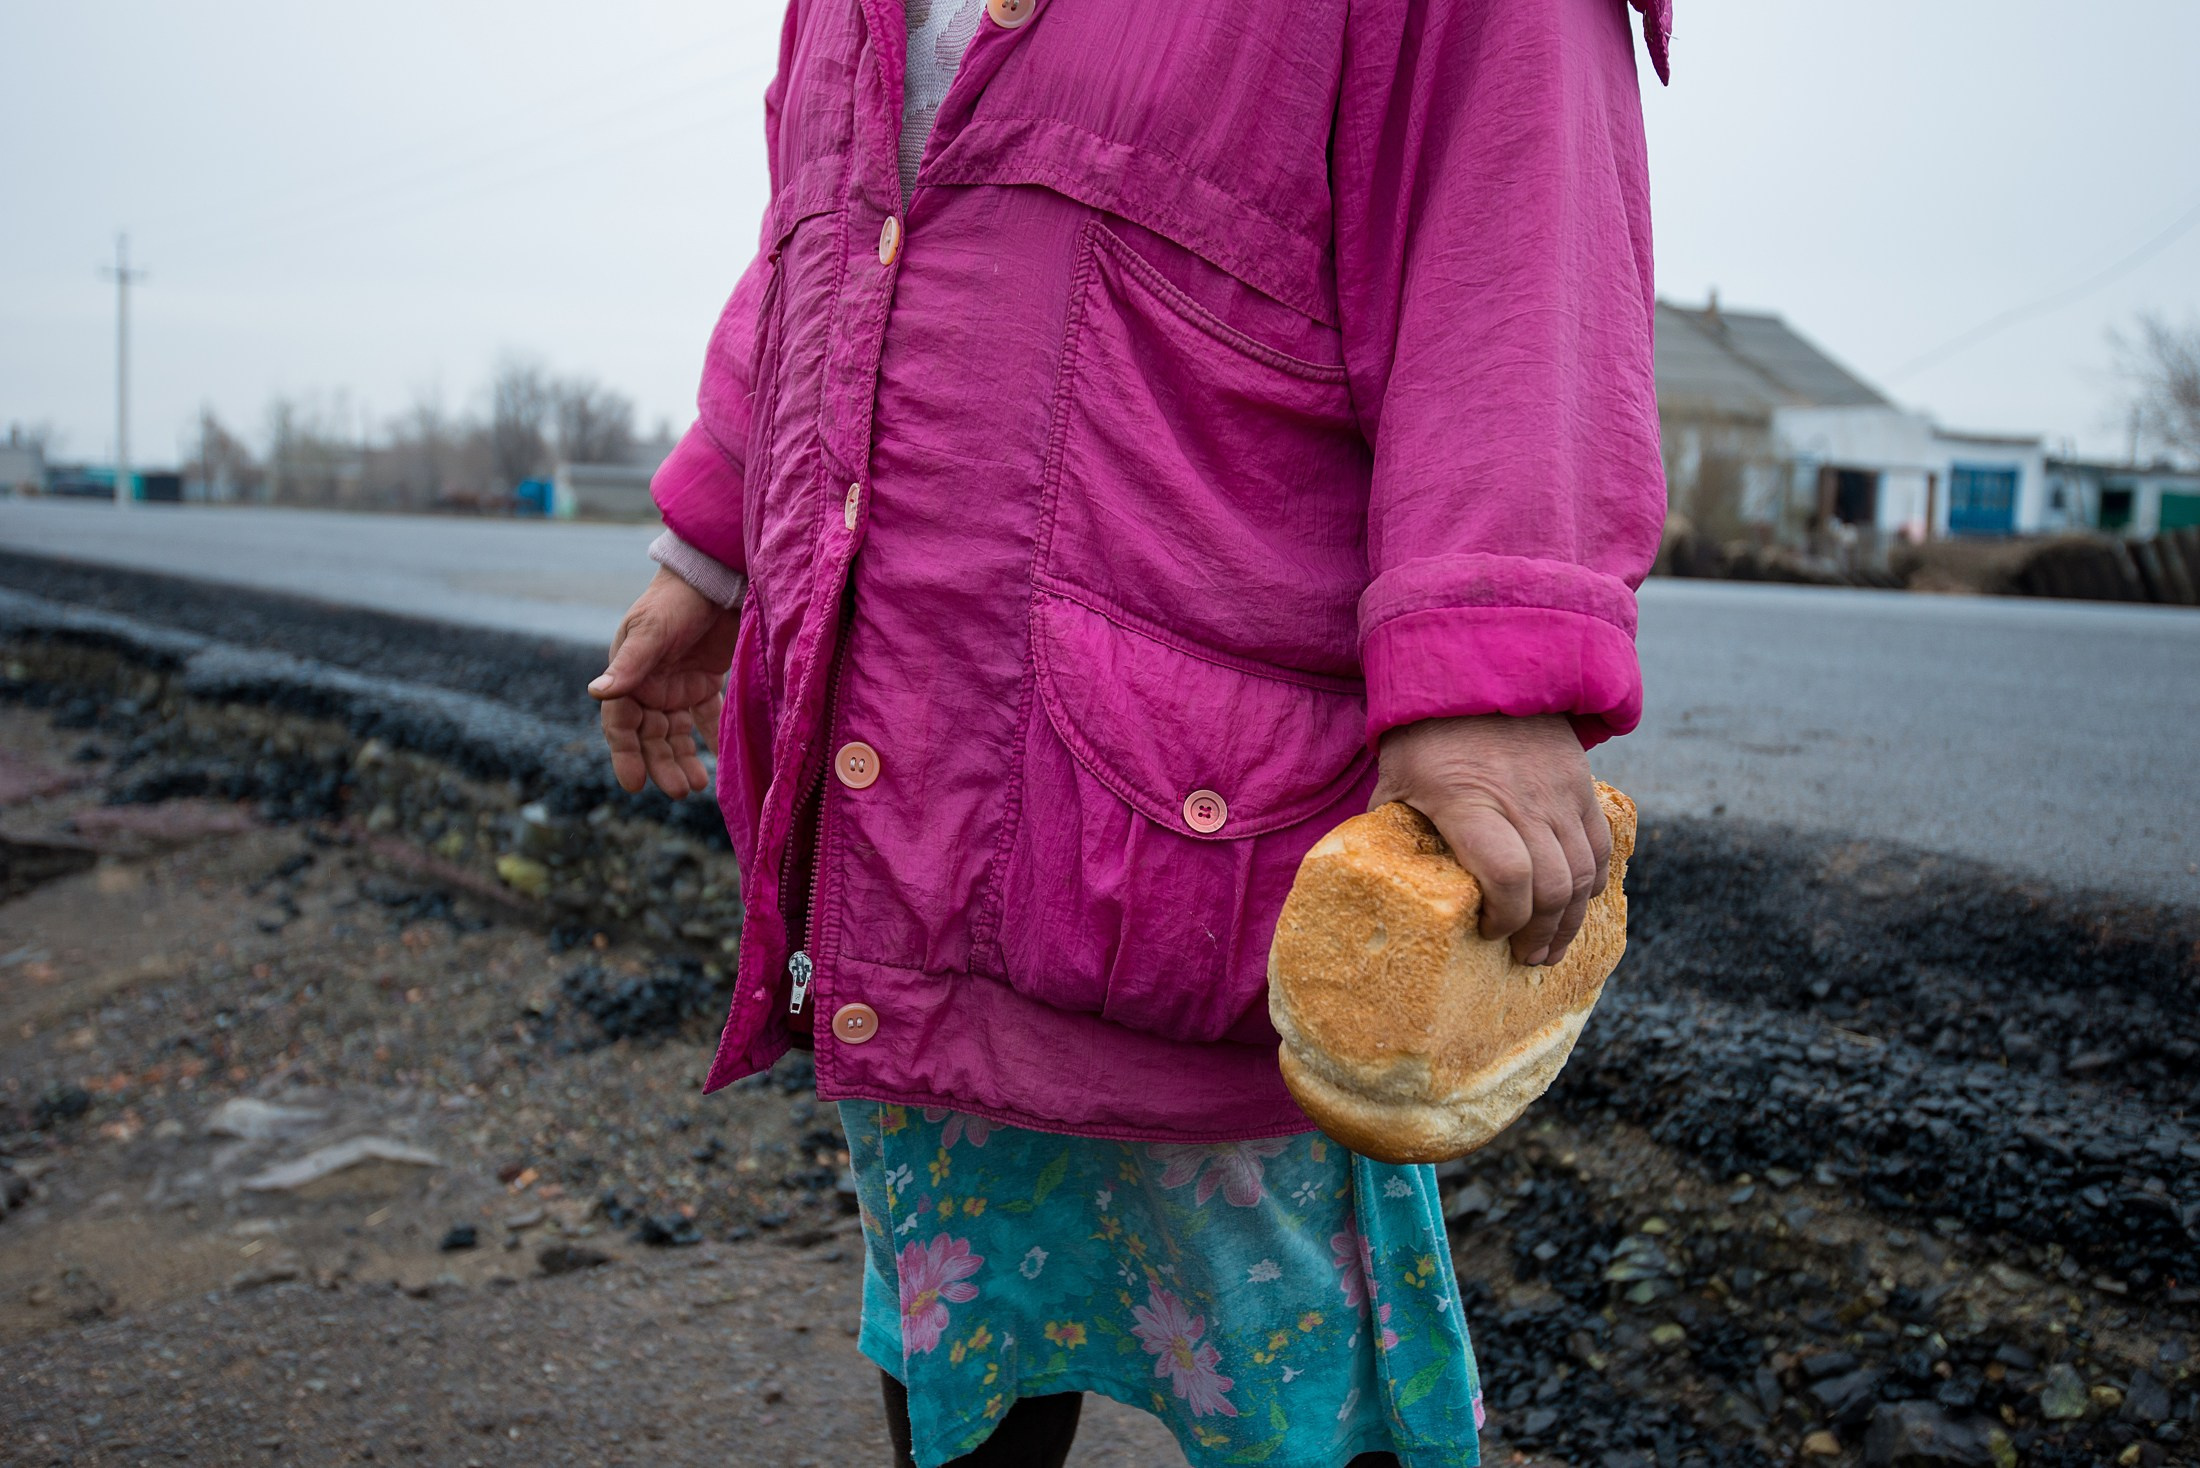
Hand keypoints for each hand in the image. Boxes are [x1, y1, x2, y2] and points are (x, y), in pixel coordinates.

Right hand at [589, 567, 739, 798]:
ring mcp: (677, 686)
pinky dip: (714, 738)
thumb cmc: (676, 601)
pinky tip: (724, 760)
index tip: (635, 785)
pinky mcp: (704, 682)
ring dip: (684, 758)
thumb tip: (596, 692)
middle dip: (662, 764)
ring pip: (676, 733)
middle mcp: (649, 686)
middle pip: (650, 736)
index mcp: (628, 675)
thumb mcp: (651, 632)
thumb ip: (630, 664)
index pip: (621, 724)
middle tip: (680, 791)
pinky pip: (707, 718)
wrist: (715, 577)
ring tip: (698, 785)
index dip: (625, 755)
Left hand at [1369, 714, 1611, 965]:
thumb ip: (1391, 832)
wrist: (1479, 668)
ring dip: (1570, 920)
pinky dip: (1592, 883)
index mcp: (1470, 803)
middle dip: (1541, 933)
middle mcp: (1523, 801)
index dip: (1505, 916)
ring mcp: (1559, 792)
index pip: (1507, 875)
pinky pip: (1600, 846)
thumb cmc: (1425, 733)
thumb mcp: (1395, 780)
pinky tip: (1576, 906)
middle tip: (1523, 958)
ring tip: (1550, 948)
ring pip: (1583, 873)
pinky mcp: (1581, 785)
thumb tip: (1376, 880)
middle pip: (1553, 885)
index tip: (1487, 933)